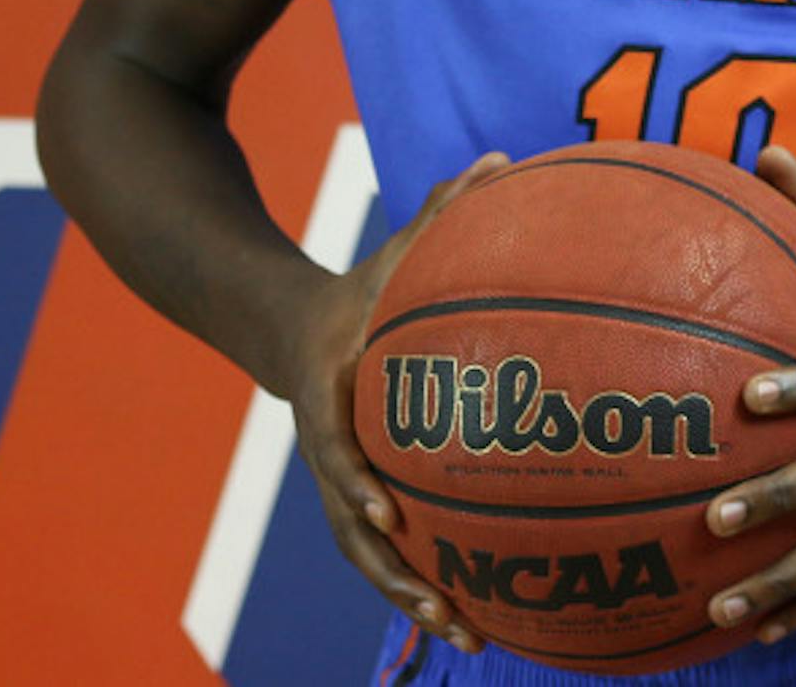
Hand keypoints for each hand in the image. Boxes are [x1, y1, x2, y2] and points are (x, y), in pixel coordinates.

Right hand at [285, 149, 509, 656]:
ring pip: (368, 555)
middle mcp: (331, 451)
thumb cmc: (362, 289)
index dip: (358, 482)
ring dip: (411, 598)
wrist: (292, 330)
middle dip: (393, 574)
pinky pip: (391, 549)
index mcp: (331, 396)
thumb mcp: (393, 250)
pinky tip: (478, 617)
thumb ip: (444, 211)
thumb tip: (502, 158)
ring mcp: (342, 483)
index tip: (391, 510)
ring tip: (466, 637)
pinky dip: (423, 583)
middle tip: (442, 607)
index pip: (336, 448)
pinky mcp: (362, 497)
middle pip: (352, 527)